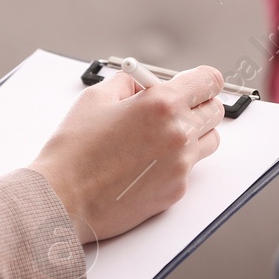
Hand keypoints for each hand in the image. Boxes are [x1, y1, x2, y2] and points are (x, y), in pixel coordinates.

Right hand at [28, 65, 225, 243]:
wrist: (63, 198)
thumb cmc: (73, 151)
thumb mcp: (96, 98)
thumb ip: (129, 83)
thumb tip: (144, 83)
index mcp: (162, 104)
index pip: (209, 81)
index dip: (201, 80)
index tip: (195, 84)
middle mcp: (178, 134)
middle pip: (215, 111)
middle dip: (198, 105)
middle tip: (177, 108)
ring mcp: (181, 165)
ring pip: (208, 141)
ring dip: (193, 134)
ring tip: (160, 138)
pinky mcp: (176, 190)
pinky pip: (189, 168)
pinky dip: (175, 162)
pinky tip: (147, 163)